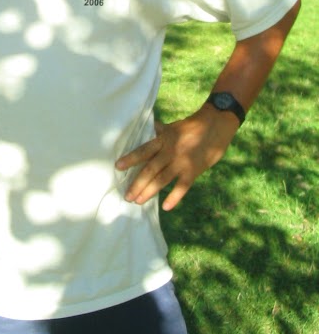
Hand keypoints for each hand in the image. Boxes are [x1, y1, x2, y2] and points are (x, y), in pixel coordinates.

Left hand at [115, 106, 238, 210]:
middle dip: (137, 183)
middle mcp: (170, 151)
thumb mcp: (172, 127)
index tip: (118, 167)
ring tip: (138, 201)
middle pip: (150, 169)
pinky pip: (182, 187)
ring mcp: (182, 162)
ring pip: (162, 179)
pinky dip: (174, 197)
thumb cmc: (192, 127)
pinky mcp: (193, 171)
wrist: (216, 126)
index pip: (143, 151)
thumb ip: (159, 131)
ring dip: (149, 191)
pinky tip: (166, 207)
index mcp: (163, 140)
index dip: (130, 159)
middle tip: (127, 196)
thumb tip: (147, 128)